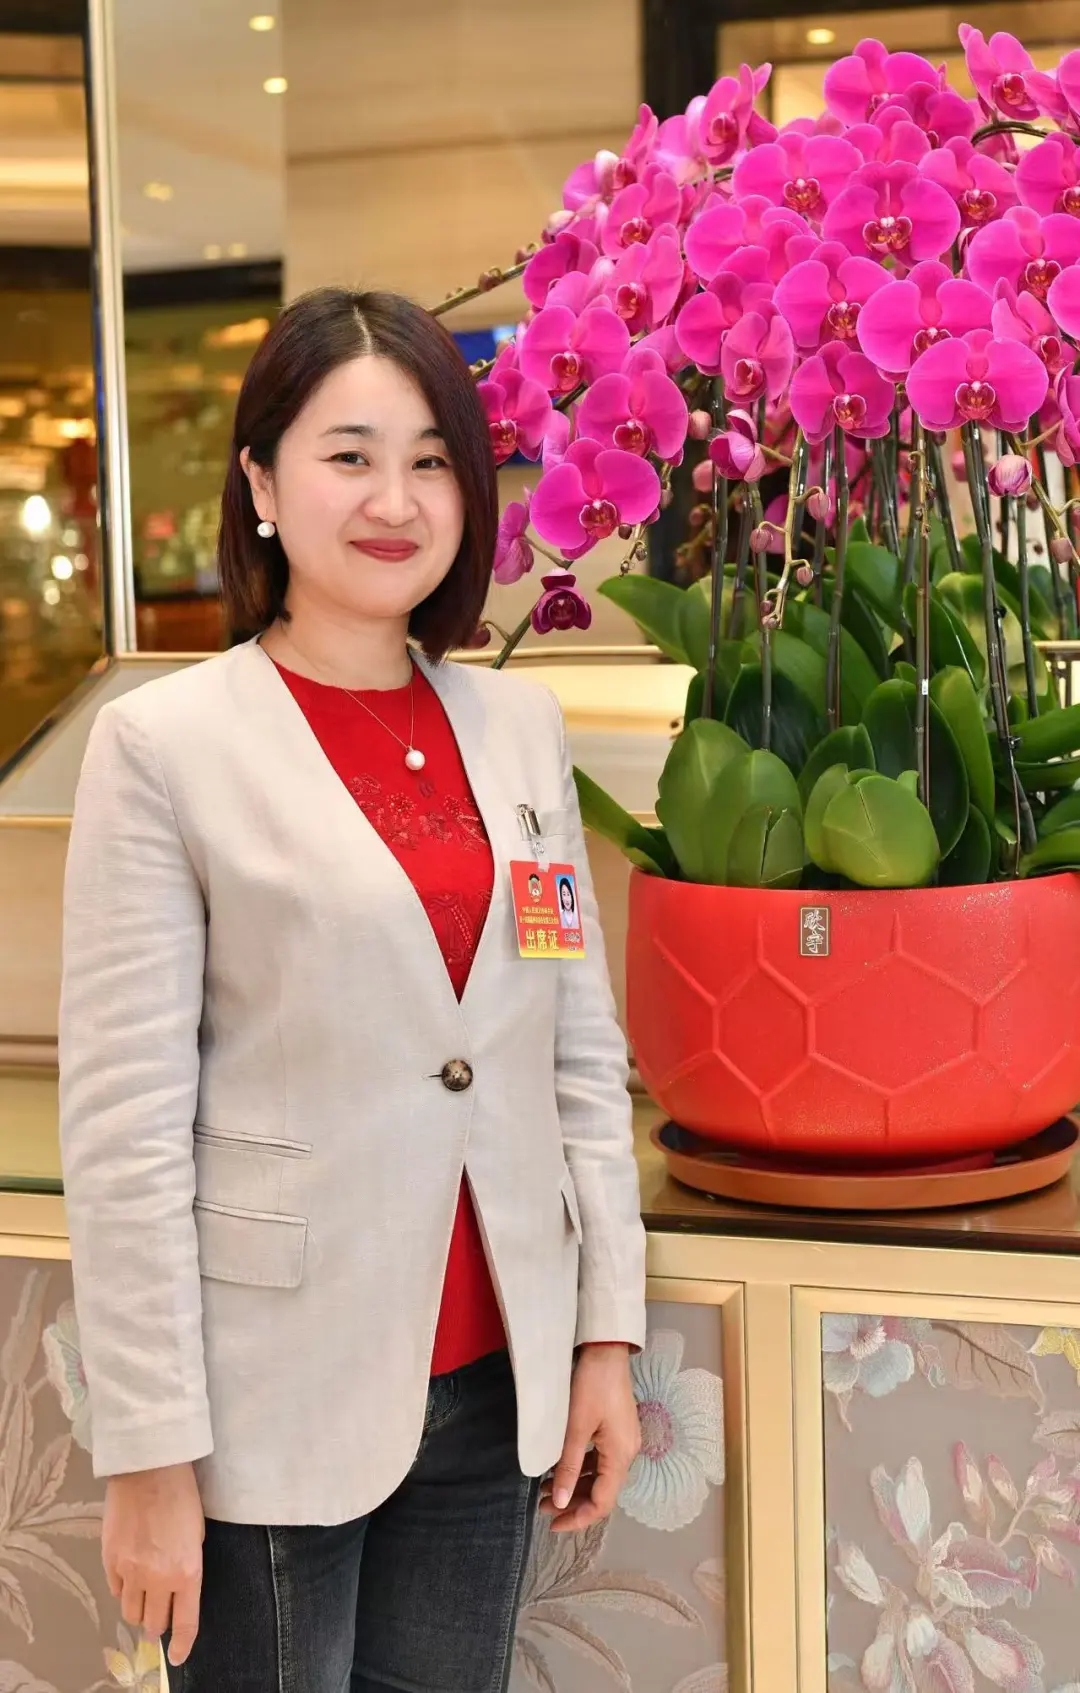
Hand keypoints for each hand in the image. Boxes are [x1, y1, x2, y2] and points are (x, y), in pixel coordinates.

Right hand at [102, 1463, 204, 1665]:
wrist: (150, 1469)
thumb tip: (178, 1591)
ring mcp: (131, 1571)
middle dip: (158, 1623)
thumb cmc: (182, 1496)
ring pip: (130, 1612)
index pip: (184, 1622)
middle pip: (153, 1622)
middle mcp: (158, 1578)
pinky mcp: (110, 1561)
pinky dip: (123, 1589)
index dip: (182, 1645)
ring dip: (139, 1609)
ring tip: (144, 1595)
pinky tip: (129, 1575)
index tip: (177, 1656)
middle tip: (160, 1613)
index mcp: (187, 1571)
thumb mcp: (196, 1535)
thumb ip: (187, 1567)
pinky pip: (115, 1590)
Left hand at [542, 1343, 640, 1533]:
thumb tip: (559, 1503)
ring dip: (574, 1486)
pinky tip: (560, 1470)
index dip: (578, 1518)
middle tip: (542, 1508)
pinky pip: (599, 1461)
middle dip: (572, 1503)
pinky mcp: (616, 1430)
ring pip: (599, 1476)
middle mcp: (627, 1453)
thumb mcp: (575, 1428)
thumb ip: (568, 1467)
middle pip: (602, 1492)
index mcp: (621, 1456)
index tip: (553, 1525)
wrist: (606, 1351)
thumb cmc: (591, 1386)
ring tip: (545, 1491)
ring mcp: (623, 1441)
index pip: (603, 1502)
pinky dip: (580, 1469)